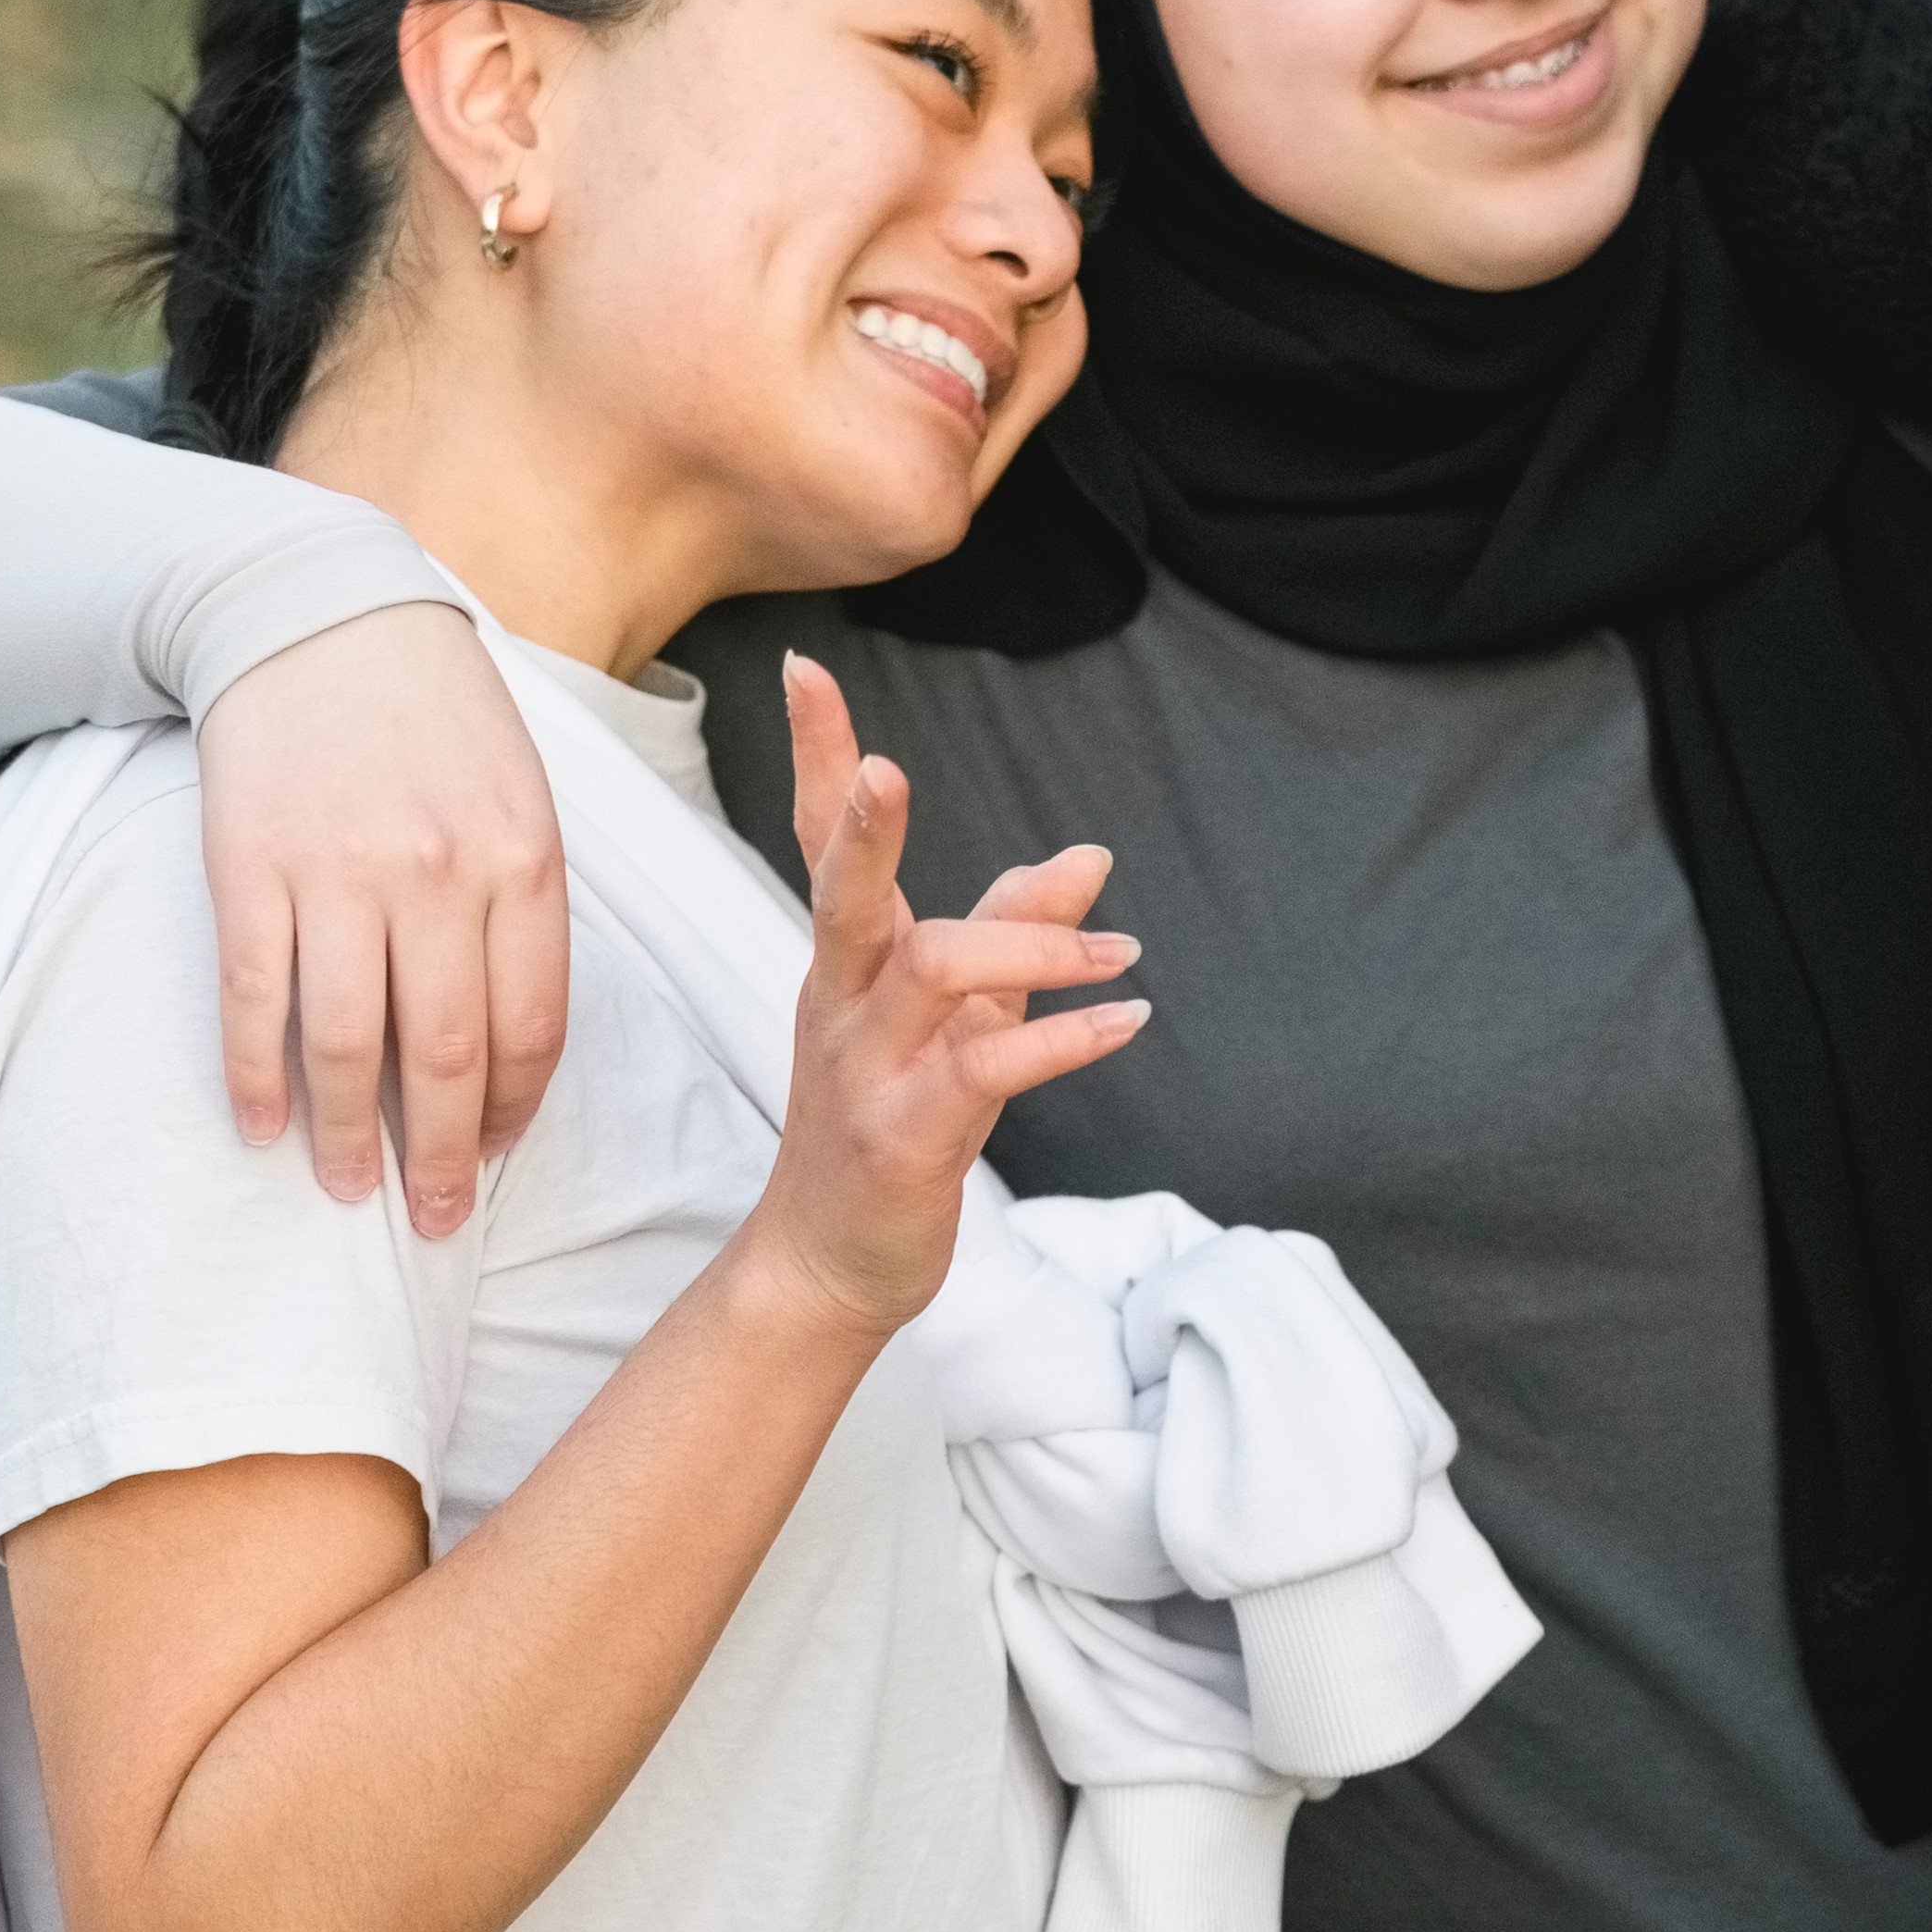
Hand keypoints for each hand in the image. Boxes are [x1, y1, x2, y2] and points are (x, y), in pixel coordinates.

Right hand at [195, 601, 569, 1237]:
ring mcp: (340, 874)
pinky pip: (256, 999)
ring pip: (347, 1045)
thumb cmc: (439, 721)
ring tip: (351, 1190)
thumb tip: (510, 1045)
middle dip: (440, 1156)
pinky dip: (255, 1077)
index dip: (511, 1109)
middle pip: (444, 1055)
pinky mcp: (251, 868)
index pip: (531, 1026)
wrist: (323, 621)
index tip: (492, 1157)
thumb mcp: (521, 799)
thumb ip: (523, 910)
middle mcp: (439, 876)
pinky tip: (260, 1128)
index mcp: (524, 860)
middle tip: (433, 1218)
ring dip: (349, 1136)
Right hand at [749, 653, 1148, 1338]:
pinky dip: (1059, 1039)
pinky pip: (983, 1069)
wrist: (830, 1264)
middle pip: (842, 893)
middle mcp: (842, 1001)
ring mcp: (865, 1070)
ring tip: (1119, 951)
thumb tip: (1089, 854)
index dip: (821, 755)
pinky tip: (1126, 1021)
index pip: (823, 839)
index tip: (806, 667)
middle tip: (885, 766)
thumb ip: (1015, 930)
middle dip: (861, 827)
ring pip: (930, 972)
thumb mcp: (954, 1016)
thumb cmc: (889, 1123)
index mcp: (847, 961)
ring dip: (1032, 947)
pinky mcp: (903, 1135)